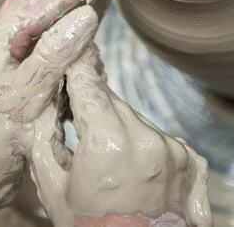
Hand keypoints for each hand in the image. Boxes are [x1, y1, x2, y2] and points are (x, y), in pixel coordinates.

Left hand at [0, 0, 119, 224]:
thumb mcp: (24, 100)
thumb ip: (52, 57)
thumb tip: (84, 17)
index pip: (44, 2)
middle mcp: (0, 46)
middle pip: (40, 7)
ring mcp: (7, 64)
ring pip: (43, 30)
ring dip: (70, 26)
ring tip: (96, 21)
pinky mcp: (15, 83)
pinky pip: (45, 55)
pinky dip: (66, 53)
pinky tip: (80, 60)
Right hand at [29, 46, 211, 226]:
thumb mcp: (54, 188)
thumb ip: (43, 138)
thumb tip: (40, 101)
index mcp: (109, 145)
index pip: (86, 83)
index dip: (73, 64)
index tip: (67, 44)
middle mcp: (147, 141)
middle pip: (111, 100)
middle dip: (90, 105)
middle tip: (75, 120)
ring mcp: (175, 151)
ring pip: (135, 118)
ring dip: (118, 127)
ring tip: (106, 162)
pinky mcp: (193, 161)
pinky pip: (159, 137)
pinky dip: (144, 146)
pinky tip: (132, 174)